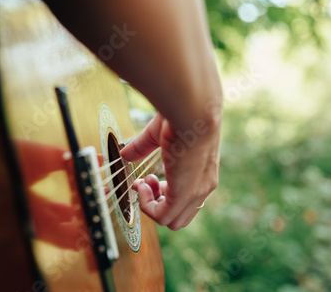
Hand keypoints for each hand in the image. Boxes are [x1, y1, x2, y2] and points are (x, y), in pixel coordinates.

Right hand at [120, 113, 219, 229]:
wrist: (194, 110)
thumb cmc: (182, 113)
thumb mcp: (159, 134)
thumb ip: (143, 146)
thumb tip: (125, 154)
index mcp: (204, 170)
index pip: (187, 197)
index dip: (163, 192)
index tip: (148, 178)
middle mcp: (205, 184)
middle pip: (181, 214)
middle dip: (158, 202)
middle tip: (145, 182)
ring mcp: (197, 191)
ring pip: (173, 220)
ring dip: (152, 206)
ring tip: (144, 182)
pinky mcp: (185, 194)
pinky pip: (163, 216)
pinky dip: (147, 206)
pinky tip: (142, 184)